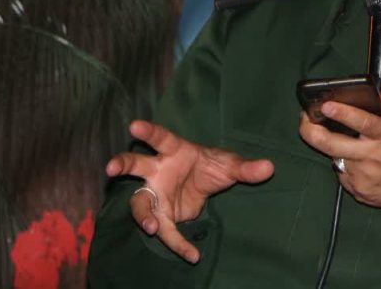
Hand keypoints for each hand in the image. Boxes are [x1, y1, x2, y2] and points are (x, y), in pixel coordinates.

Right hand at [105, 120, 273, 262]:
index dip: (148, 132)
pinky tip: (191, 255)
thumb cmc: (211, 167)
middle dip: (121, 164)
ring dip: (142, 214)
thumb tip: (269, 167)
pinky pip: (164, 229)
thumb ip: (247, 168)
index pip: (160, 138)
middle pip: (134, 164)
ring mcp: (155, 193)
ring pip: (139, 202)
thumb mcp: (230, 166)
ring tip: (151, 227)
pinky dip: (176, 242)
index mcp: (173, 150)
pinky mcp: (161, 214)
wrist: (206, 185)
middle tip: (110, 168)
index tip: (134, 125)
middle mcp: (157, 170)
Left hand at [298, 83, 380, 226]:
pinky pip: (342, 172)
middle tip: (304, 119)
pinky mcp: (356, 190)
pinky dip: (344, 163)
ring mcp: (362, 176)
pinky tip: (355, 160)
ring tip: (336, 137)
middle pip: (332, 144)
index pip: (363, 123)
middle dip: (311, 130)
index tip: (326, 105)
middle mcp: (372, 157)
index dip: (343, 113)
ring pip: (335, 157)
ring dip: (331, 146)